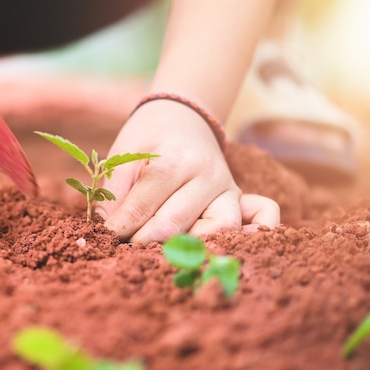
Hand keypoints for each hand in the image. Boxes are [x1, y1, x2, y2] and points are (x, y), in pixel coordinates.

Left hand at [95, 99, 279, 242]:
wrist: (184, 116)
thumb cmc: (149, 140)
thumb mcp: (124, 155)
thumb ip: (114, 191)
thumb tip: (106, 230)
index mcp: (175, 160)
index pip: (145, 204)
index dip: (120, 227)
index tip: (106, 239)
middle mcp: (208, 175)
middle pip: (176, 222)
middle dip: (145, 242)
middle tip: (126, 251)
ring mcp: (229, 188)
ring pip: (218, 228)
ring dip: (189, 247)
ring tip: (163, 253)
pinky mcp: (241, 198)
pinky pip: (263, 215)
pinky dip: (253, 233)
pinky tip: (225, 247)